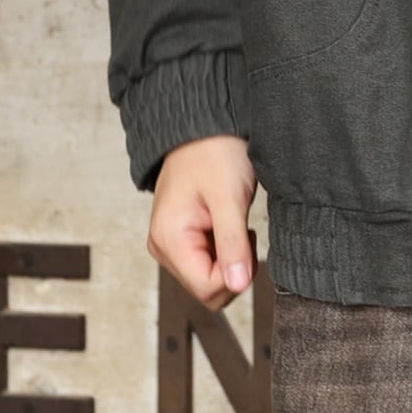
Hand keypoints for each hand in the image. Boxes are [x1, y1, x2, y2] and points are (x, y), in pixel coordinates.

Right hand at [147, 134, 257, 310]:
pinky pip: (206, 260)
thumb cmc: (214, 152)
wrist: (203, 125)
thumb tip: (238, 285)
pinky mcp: (181, 237)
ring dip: (229, 257)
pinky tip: (228, 223)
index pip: (206, 288)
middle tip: (244, 230)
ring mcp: (170, 242)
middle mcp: (163, 246)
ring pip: (207, 277)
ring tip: (234, 222)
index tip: (248, 240)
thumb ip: (233, 244)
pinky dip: (224, 248)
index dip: (236, 273)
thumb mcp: (230, 197)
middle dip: (233, 266)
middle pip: (206, 287)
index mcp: (169, 239)